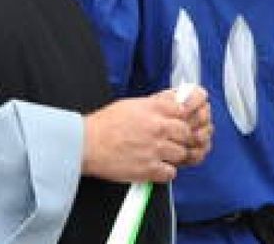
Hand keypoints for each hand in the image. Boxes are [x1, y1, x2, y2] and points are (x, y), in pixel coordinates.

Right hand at [81, 86, 212, 182]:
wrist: (86, 144)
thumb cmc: (106, 125)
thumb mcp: (134, 104)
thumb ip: (157, 103)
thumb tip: (176, 100)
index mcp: (154, 109)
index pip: (186, 111)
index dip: (186, 119)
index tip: (183, 124)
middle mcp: (157, 127)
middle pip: (188, 134)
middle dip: (182, 139)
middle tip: (171, 142)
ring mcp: (154, 149)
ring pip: (182, 154)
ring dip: (174, 157)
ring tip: (160, 155)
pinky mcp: (148, 169)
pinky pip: (171, 173)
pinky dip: (165, 172)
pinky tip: (154, 166)